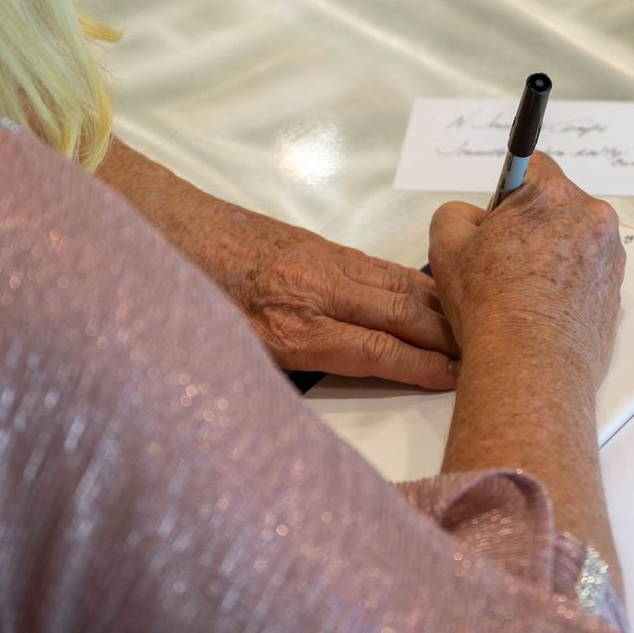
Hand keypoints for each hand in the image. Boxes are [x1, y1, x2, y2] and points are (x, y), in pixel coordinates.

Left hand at [95, 139, 458, 388]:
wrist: (145, 223)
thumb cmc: (173, 297)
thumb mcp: (218, 354)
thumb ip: (274, 374)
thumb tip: (308, 409)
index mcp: (290, 325)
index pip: (377, 350)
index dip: (423, 367)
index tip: (458, 379)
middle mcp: (311, 288)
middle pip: (398, 311)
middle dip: (447, 334)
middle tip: (489, 353)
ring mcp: (313, 259)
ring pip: (392, 283)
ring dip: (437, 306)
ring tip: (473, 327)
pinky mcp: (307, 242)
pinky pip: (372, 266)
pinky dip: (407, 283)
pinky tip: (424, 295)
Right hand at [426, 152, 624, 399]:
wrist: (530, 367)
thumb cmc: (491, 305)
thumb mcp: (446, 245)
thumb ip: (457, 213)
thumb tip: (475, 218)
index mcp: (554, 195)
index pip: (531, 164)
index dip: (508, 187)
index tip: (499, 212)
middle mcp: (593, 219)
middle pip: (556, 204)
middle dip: (530, 224)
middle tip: (501, 259)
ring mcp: (609, 257)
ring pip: (573, 240)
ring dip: (550, 253)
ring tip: (521, 290)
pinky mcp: (615, 292)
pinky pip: (586, 273)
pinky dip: (566, 282)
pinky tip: (541, 307)